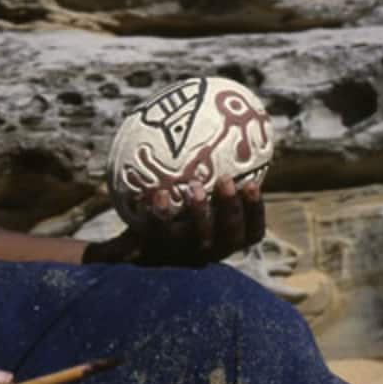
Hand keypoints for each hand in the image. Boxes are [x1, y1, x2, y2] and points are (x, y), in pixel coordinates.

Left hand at [86, 177, 264, 267]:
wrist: (128, 242)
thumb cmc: (170, 211)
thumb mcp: (190, 195)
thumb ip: (206, 172)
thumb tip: (224, 129)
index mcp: (223, 240)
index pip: (251, 232)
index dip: (254, 211)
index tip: (251, 183)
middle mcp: (207, 251)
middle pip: (227, 235)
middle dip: (230, 208)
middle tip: (225, 180)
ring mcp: (180, 254)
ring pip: (198, 238)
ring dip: (200, 213)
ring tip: (194, 187)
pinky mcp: (153, 254)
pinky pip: (158, 234)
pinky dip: (159, 215)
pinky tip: (156, 194)